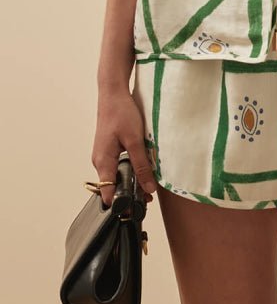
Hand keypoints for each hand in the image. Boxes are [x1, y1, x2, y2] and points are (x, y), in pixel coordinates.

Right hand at [91, 88, 157, 207]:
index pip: (107, 193)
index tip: (135, 210)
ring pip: (116, 175)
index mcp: (103, 161)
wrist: (113, 93)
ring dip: (130, 181)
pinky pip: (118, 165)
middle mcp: (100, 161)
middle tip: (148, 199)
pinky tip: (142, 168)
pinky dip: (129, 170)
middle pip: (113, 186)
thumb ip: (142, 165)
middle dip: (129, 194)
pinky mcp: (109, 148)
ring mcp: (103, 154)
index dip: (120, 204)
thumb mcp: (135, 140)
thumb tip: (149, 188)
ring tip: (148, 186)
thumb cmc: (121, 113)